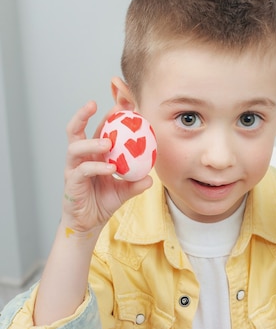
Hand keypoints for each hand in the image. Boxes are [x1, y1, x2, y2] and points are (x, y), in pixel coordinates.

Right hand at [61, 101, 152, 233]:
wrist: (89, 223)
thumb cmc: (103, 202)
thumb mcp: (125, 190)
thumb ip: (136, 183)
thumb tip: (151, 178)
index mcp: (93, 154)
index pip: (98, 130)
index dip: (107, 116)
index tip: (122, 105)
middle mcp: (81, 157)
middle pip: (75, 130)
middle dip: (83, 115)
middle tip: (96, 104)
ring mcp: (73, 168)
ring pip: (75, 147)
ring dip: (92, 142)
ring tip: (108, 143)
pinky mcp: (71, 182)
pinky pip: (82, 170)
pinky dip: (97, 167)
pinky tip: (110, 168)